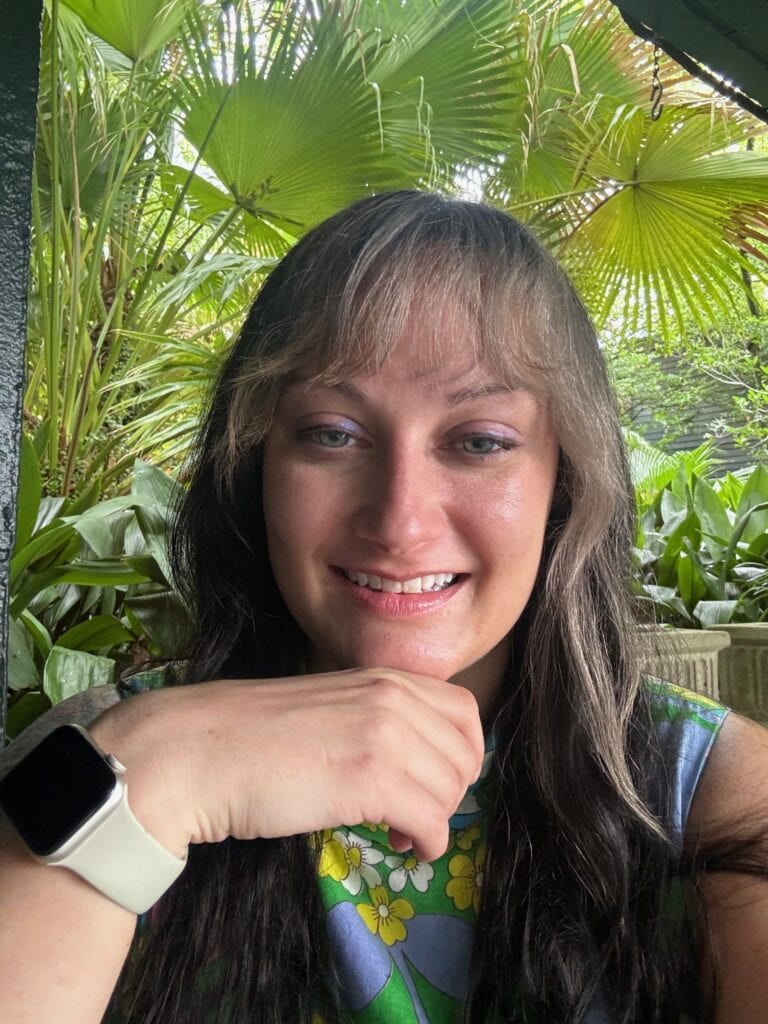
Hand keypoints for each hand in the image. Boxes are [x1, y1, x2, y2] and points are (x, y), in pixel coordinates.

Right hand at [90, 668, 484, 862]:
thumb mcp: (326, 706)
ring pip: (452, 791)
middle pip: (465, 755)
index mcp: (383, 677)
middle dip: (449, 792)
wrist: (195, 751)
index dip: (460, 753)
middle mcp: (393, 698)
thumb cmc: (249, 735)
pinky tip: (397, 845)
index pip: (465, 712)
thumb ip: (373, 718)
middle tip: (416, 812)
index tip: (433, 779)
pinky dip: (426, 844)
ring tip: (400, 831)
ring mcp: (384, 736)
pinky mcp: (369, 781)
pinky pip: (433, 822)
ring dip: (435, 819)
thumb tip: (410, 758)